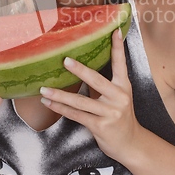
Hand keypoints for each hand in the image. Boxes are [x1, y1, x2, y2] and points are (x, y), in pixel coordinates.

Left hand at [40, 29, 141, 162]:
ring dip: (59, 95)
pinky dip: (60, 108)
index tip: (114, 30)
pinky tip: (49, 103)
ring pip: (80, 101)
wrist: (131, 144)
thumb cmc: (119, 117)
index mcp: (124, 86)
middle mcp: (118, 97)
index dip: (117, 47)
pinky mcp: (100, 126)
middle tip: (64, 60)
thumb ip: (105, 84)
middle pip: (96, 80)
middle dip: (79, 70)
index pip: (120, 63)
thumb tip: (83, 68)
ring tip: (44, 88)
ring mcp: (110, 112)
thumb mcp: (118, 97)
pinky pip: (76, 115)